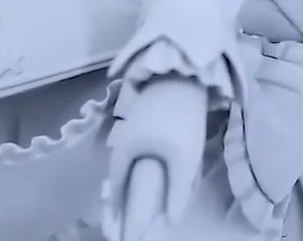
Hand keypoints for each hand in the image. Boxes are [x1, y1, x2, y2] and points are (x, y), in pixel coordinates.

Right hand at [106, 75, 210, 240]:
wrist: (186, 76)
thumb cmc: (180, 120)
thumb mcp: (184, 160)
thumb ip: (177, 192)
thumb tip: (170, 222)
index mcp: (124, 151)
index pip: (116, 187)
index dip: (120, 208)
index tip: (124, 226)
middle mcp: (123, 139)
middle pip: (125, 174)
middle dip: (136, 193)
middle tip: (148, 210)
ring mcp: (133, 127)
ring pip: (138, 161)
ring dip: (148, 177)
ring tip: (165, 189)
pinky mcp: (146, 119)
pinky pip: (147, 149)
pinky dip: (156, 162)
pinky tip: (175, 165)